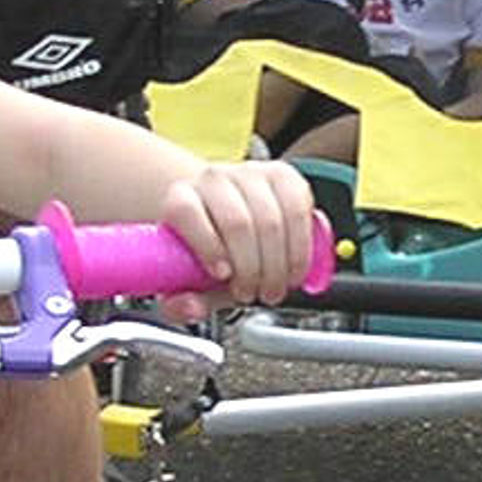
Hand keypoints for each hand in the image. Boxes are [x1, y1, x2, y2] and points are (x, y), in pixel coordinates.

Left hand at [156, 159, 328, 304]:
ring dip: (278, 265)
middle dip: (250, 269)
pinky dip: (300, 247)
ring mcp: (250, 174)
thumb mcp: (192, 281)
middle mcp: (214, 180)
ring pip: (271, 220)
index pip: (187, 212)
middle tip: (252, 293)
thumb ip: (182, 301)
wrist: (228, 216)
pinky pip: (298, 209)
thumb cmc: (210, 249)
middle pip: (237, 222)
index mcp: (181, 198)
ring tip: (274, 287)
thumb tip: (188, 308)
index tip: (222, 275)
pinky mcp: (283, 176)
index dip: (207, 246)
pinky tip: (294, 268)